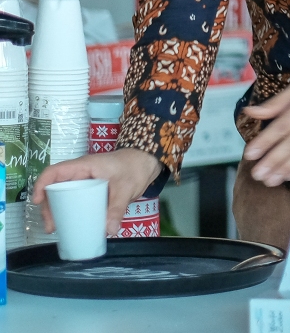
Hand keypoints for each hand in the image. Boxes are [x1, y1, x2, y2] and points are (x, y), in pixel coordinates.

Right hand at [34, 148, 161, 236]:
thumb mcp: (126, 188)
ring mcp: (85, 181)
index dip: (42, 184)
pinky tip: (70, 224)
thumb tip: (109, 230)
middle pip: (56, 187)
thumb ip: (117, 208)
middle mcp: (81, 173)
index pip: (55, 171)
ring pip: (64, 195)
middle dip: (48, 206)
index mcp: (85, 166)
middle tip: (51, 225)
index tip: (37, 201)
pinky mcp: (92, 189)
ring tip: (55, 228)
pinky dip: (70, 210)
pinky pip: (76, 199)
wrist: (148, 162)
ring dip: (57, 210)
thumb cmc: (136, 168)